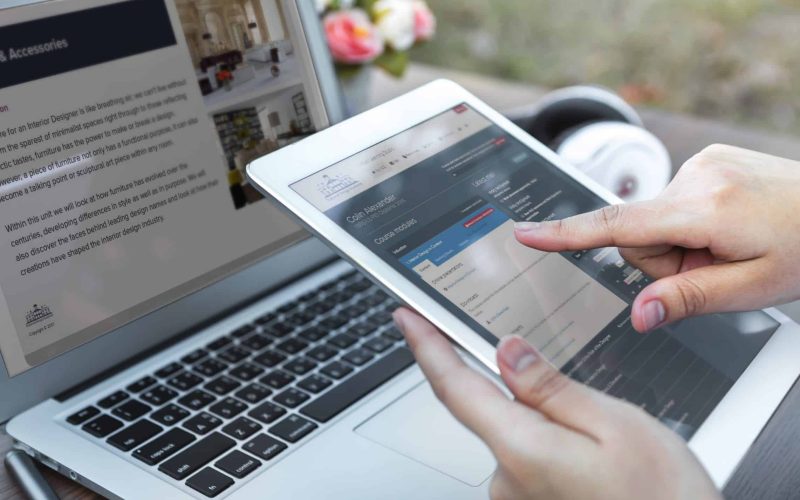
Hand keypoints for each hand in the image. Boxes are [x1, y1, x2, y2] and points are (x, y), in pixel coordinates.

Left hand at [393, 308, 720, 499]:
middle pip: (490, 408)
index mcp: (522, 449)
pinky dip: (549, 443)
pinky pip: (527, 456)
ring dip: (547, 422)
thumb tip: (507, 352)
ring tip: (605, 443)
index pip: (455, 387)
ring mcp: (517, 497)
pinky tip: (591, 457)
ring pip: (516, 432)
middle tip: (585, 409)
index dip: (426, 347)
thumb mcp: (614, 422)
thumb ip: (551, 387)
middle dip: (525, 391)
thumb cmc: (661, 496)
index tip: (406, 317)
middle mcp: (508, 479)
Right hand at [515, 144, 799, 330]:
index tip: (526, 234)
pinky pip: (674, 202)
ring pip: (656, 220)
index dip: (567, 234)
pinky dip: (691, 222)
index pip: (619, 226)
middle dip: (664, 259)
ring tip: (726, 246)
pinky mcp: (708, 160)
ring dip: (680, 242)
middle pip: (638, 233)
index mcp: (706, 208)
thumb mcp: (755, 289)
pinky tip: (727, 227)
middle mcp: (698, 175)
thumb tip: (639, 313)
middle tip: (711, 268)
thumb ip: (689, 298)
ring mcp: (703, 163)